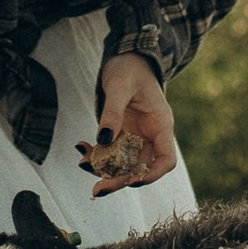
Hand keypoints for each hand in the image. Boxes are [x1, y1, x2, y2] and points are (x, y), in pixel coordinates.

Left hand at [79, 55, 177, 196]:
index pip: (165, 160)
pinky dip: (96, 155)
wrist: (127, 58)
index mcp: (160, 125)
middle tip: (97, 191)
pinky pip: (110, 152)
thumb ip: (112, 113)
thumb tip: (104, 140)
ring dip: (104, 170)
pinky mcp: (121, 135)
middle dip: (119, 181)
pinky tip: (82, 148)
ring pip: (122, 164)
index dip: (152, 175)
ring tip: (82, 163)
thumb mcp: (120, 86)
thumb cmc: (130, 68)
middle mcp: (150, 136)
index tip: (132, 181)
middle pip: (140, 168)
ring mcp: (135, 137)